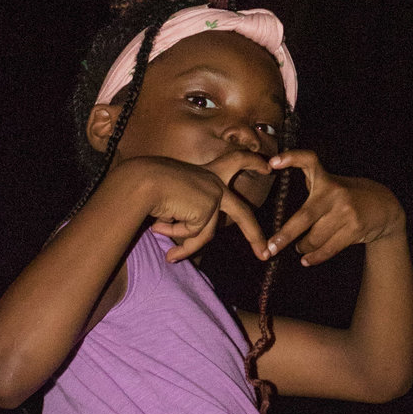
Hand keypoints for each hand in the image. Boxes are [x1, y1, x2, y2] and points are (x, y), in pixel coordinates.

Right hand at [119, 154, 270, 264]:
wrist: (144, 181)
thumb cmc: (150, 187)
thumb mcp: (175, 201)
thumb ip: (188, 218)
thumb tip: (185, 246)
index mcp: (209, 172)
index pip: (235, 161)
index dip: (252, 162)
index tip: (268, 165)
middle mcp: (217, 182)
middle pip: (242, 213)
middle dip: (253, 235)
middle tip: (263, 253)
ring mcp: (215, 196)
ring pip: (206, 233)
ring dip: (186, 245)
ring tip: (168, 251)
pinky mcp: (209, 208)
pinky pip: (195, 235)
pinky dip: (177, 236)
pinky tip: (160, 226)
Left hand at [262, 153, 404, 266]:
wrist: (385, 207)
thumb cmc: (349, 196)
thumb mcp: (333, 183)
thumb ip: (312, 182)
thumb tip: (283, 188)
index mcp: (327, 179)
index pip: (309, 161)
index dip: (291, 158)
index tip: (272, 163)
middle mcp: (336, 193)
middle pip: (304, 216)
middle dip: (284, 235)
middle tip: (270, 248)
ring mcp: (346, 211)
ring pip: (315, 237)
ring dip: (303, 247)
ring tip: (300, 248)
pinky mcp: (355, 228)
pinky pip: (328, 249)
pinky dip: (314, 257)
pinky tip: (307, 259)